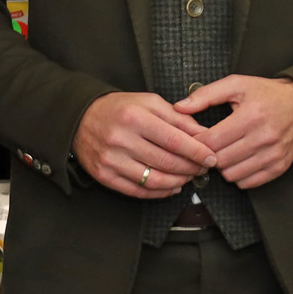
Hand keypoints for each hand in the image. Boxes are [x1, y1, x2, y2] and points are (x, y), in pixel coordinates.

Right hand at [75, 91, 215, 198]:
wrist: (81, 118)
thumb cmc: (119, 108)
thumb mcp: (148, 102)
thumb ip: (177, 118)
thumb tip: (203, 134)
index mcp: (134, 117)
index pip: (174, 140)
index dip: (197, 152)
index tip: (211, 157)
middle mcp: (121, 139)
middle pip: (166, 162)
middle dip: (191, 168)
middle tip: (203, 167)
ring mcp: (111, 160)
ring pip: (154, 180)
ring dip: (178, 182)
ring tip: (189, 177)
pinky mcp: (104, 176)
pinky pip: (138, 191)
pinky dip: (160, 192)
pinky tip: (172, 186)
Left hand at [178, 75, 292, 189]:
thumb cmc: (266, 94)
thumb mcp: (236, 85)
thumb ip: (206, 95)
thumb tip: (179, 107)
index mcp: (251, 115)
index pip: (212, 141)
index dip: (196, 143)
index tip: (193, 140)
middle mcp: (264, 137)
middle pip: (220, 160)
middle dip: (209, 155)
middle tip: (208, 147)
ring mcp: (273, 154)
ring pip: (232, 175)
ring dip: (223, 167)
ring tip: (224, 152)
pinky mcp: (279, 167)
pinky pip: (248, 183)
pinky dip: (238, 175)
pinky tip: (238, 161)